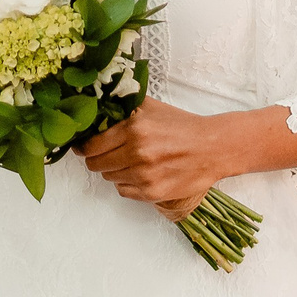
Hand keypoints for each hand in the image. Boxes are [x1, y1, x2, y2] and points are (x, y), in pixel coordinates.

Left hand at [79, 100, 232, 218]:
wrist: (213, 148)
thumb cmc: (182, 126)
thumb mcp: (152, 107)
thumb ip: (123, 106)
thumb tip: (96, 103)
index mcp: (134, 129)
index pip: (91, 145)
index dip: (84, 146)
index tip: (83, 146)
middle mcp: (137, 153)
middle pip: (96, 164)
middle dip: (96, 159)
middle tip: (105, 153)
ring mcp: (144, 176)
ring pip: (109, 178)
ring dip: (114, 170)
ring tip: (129, 161)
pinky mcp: (152, 193)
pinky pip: (124, 191)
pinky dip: (126, 183)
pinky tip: (138, 173)